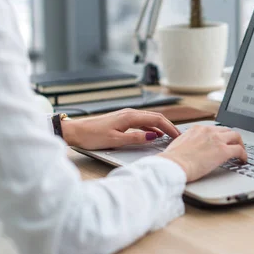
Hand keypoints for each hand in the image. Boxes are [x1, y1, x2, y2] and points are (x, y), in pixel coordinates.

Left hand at [62, 109, 180, 149]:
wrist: (75, 131)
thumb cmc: (92, 135)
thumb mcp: (115, 140)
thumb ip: (136, 138)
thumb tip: (153, 137)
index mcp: (130, 116)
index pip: (157, 120)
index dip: (169, 128)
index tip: (178, 136)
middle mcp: (130, 113)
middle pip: (155, 117)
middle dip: (168, 126)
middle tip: (178, 136)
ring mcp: (126, 116)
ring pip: (149, 119)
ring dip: (160, 127)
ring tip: (169, 137)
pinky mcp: (122, 120)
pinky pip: (141, 122)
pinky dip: (151, 128)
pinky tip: (153, 135)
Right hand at [158, 125, 247, 181]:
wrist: (173, 164)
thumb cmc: (172, 160)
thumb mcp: (178, 145)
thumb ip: (186, 144)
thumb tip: (186, 150)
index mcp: (196, 129)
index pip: (213, 129)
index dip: (220, 136)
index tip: (221, 141)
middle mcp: (208, 131)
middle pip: (227, 130)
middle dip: (232, 138)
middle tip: (234, 146)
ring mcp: (217, 140)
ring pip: (236, 137)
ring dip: (240, 144)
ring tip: (241, 153)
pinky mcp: (223, 151)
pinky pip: (239, 150)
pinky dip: (244, 155)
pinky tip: (243, 161)